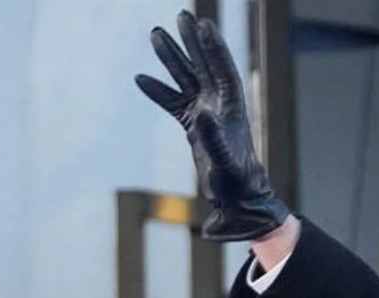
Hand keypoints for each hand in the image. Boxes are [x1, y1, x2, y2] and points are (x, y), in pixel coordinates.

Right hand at [136, 11, 288, 241]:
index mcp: (232, 108)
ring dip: (172, 58)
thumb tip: (202, 114)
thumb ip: (214, 137)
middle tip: (181, 15)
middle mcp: (220, 106)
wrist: (238, 199)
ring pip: (186, 78)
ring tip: (155, 33)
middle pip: (204, 66)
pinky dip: (158, 90)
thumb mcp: (225, 160)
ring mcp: (206, 114)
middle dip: (192, 41)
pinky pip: (173, 102)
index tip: (204, 24)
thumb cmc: (237, 181)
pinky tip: (140, 78)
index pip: (223, 69)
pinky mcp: (193, 126)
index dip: (214, 47)